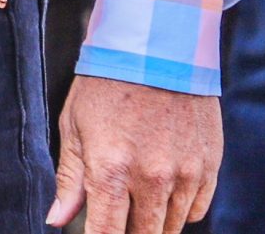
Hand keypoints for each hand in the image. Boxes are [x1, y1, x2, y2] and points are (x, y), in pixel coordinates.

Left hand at [49, 74, 221, 232]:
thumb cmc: (105, 84)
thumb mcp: (74, 126)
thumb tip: (56, 219)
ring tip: (136, 206)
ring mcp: (185, 173)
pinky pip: (196, 210)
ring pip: (171, 226)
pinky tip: (162, 194)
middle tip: (116, 220)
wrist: (156, 49)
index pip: (107, 233)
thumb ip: (69, 179)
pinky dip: (179, 210)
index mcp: (111, 168)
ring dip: (153, 225)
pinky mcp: (208, 166)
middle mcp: (152, 177)